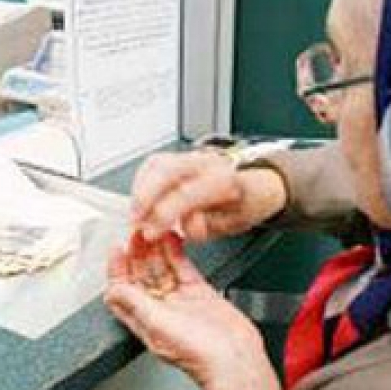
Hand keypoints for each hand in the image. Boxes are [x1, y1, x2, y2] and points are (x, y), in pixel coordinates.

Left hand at [105, 239, 281, 389]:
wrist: (234, 358)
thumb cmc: (198, 354)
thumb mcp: (156, 324)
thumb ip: (133, 303)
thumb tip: (112, 289)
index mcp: (144, 320)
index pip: (123, 290)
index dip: (117, 269)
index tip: (117, 249)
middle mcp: (160, 310)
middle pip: (141, 276)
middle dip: (136, 254)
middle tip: (136, 233)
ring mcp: (180, 301)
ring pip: (161, 269)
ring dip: (155, 249)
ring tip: (152, 230)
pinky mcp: (199, 293)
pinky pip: (183, 267)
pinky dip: (176, 252)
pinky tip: (172, 239)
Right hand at [131, 151, 286, 243]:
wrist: (255, 183)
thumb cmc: (243, 204)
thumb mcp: (232, 224)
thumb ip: (207, 226)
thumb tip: (185, 226)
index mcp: (223, 179)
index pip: (186, 194)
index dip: (163, 215)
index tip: (151, 233)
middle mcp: (206, 162)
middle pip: (166, 170)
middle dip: (145, 197)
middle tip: (135, 221)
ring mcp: (191, 156)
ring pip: (157, 163)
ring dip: (139, 189)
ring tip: (135, 213)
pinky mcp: (179, 156)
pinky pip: (153, 163)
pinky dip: (141, 181)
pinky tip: (138, 199)